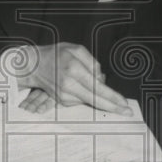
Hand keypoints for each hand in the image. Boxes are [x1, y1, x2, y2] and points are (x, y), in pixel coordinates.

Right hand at [15, 43, 130, 114]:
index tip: (124, 104)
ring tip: (89, 81)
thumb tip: (101, 80)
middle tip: (127, 112)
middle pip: (95, 100)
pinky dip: (87, 95)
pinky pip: (82, 100)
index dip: (112, 97)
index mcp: (74, 70)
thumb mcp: (76, 49)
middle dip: (113, 107)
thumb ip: (92, 63)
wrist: (34, 66)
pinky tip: (82, 85)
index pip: (98, 87)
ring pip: (89, 100)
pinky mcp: (62, 101)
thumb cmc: (57, 54)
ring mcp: (64, 95)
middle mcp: (68, 85)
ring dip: (98, 96)